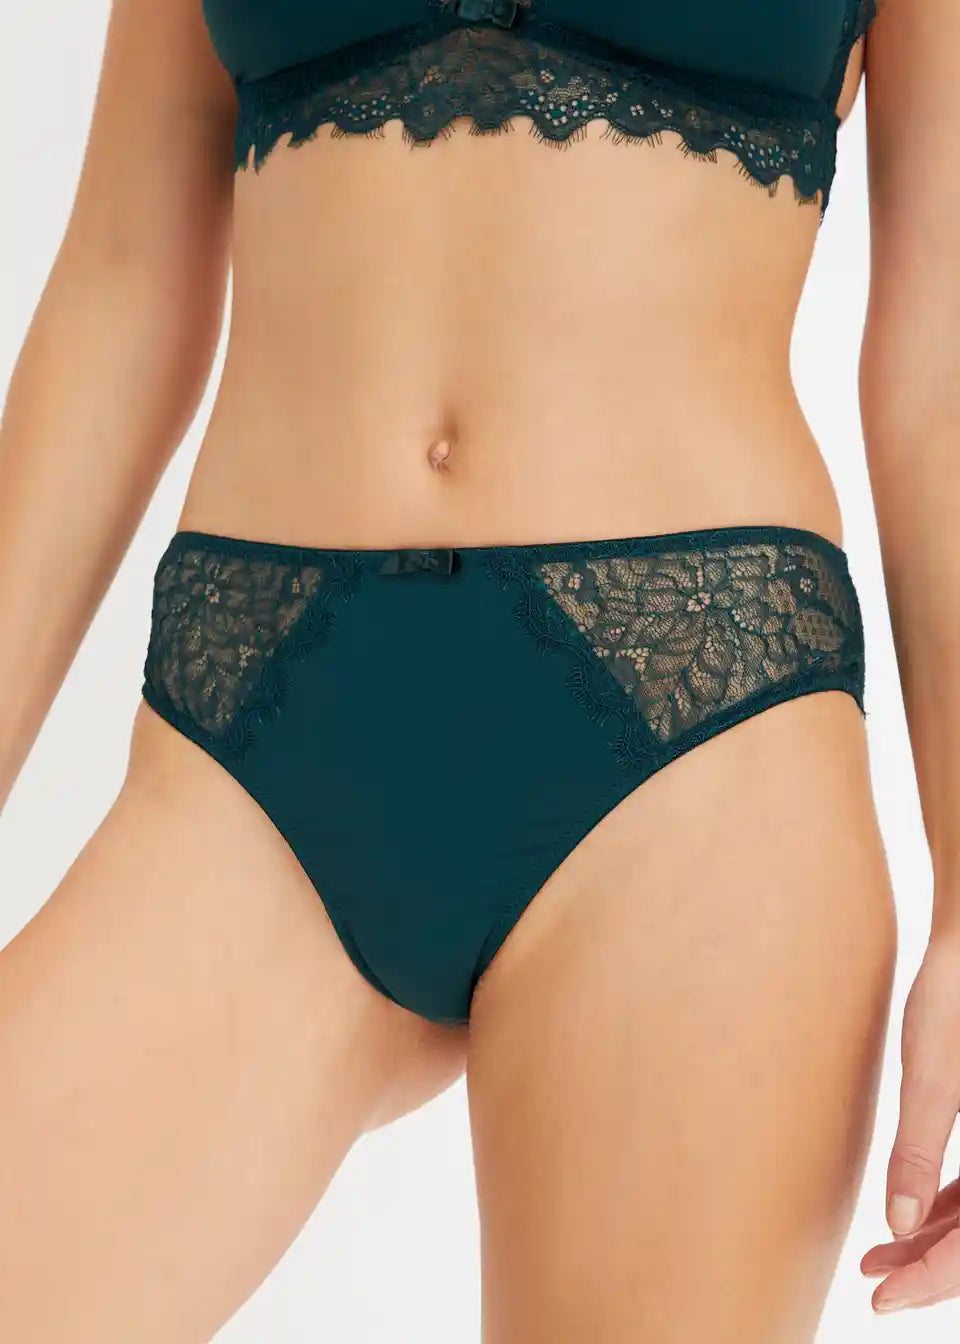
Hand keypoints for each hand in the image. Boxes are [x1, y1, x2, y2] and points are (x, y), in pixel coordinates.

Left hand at [861, 935, 959, 1311]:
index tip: (883, 1299)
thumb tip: (897, 1226)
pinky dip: (952, 1205)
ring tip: (880, 1258)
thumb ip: (917, 1153)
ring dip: (941, 1240)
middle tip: (875, 1283)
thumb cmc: (954, 996)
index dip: (932, 1279)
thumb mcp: (930, 1076)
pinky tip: (910, 1213)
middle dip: (934, 1266)